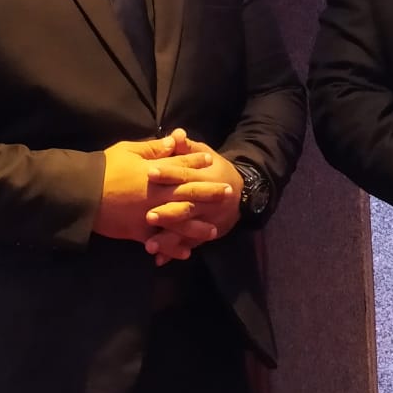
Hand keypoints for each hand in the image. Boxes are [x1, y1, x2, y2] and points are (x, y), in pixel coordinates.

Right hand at [91, 132, 219, 241]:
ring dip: (198, 227)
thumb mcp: (128, 150)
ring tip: (214, 230)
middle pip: (188, 193)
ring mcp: (150, 215)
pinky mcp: (139, 232)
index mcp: (155, 173)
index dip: (196, 163)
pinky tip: (186, 253)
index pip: (181, 166)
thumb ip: (154, 148)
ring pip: (180, 223)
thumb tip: (175, 140)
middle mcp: (157, 195)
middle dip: (209, 193)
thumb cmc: (105, 169)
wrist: (82, 194)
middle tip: (228, 193)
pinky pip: (160, 242)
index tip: (212, 161)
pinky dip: (173, 248)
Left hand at [145, 145, 244, 264]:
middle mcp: (208, 202)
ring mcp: (208, 221)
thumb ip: (188, 147)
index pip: (186, 175)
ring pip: (188, 230)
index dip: (169, 173)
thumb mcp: (207, 154)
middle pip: (187, 206)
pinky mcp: (205, 234)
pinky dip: (175, 252)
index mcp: (207, 178)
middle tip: (148, 215)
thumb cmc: (217, 170)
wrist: (244, 195)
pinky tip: (160, 259)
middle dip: (168, 212)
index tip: (149, 172)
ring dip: (170, 238)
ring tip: (150, 244)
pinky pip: (190, 245)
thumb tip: (175, 133)